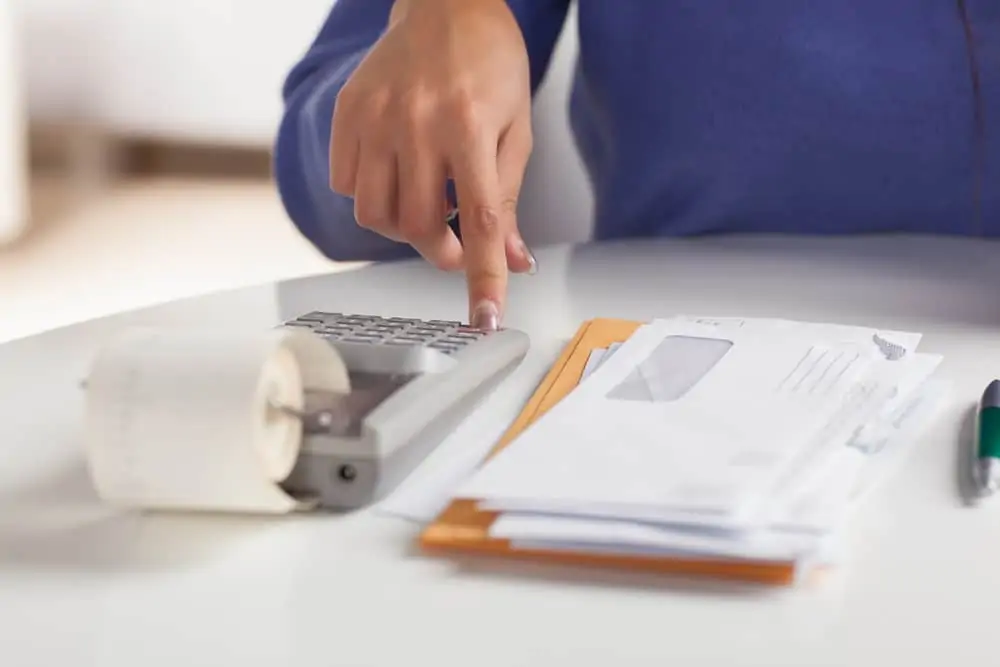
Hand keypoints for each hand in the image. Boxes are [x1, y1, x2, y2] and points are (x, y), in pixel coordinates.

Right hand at [329, 0, 535, 329]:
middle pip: (417, 225)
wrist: (445, 4)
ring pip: (373, 214)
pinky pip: (345, 185)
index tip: (485, 318)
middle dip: (439, 250)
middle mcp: (416, 121)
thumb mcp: (516, 129)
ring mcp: (374, 116)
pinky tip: (394, 173)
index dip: (483, 276)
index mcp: (470, 125)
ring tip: (424, 203)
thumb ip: (508, 199)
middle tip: (455, 241)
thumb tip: (512, 261)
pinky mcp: (346, 113)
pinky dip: (370, 196)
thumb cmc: (490, 65)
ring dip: (401, 228)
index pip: (479, 219)